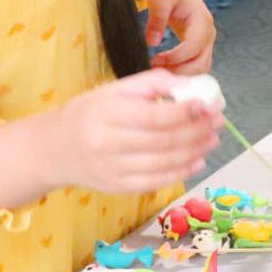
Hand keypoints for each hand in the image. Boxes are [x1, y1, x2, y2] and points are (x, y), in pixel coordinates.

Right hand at [51, 69, 222, 193]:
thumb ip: (152, 83)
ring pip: (164, 162)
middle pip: (164, 140)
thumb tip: (191, 87)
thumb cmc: (88, 113)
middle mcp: (106, 144)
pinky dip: (181, 172)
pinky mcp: (117, 188)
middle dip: (197, 130)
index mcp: (105, 114)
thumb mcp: (113, 90)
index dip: (187, 111)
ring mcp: (112, 170)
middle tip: (218, 122)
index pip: (154, 116)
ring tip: (212, 139)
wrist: (53, 149)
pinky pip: (156, 181)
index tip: (209, 104)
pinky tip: (197, 161)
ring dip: (195, 151)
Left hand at [140, 0, 215, 72]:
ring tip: (159, 71)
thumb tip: (152, 42)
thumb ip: (157, 19)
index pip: (192, 48)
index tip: (154, 60)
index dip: (174, 58)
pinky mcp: (199, 46)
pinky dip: (183, 71)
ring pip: (200, 68)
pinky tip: (165, 69)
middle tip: (156, 71)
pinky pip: (196, 65)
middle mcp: (209, 33)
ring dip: (181, 74)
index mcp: (202, 21)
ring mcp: (206, 41)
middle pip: (201, 63)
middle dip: (179, 72)